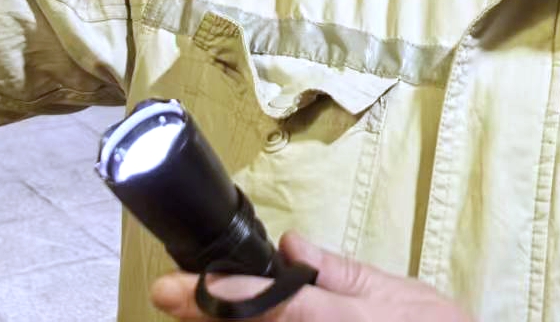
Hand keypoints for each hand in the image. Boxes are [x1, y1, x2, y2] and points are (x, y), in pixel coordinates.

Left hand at [151, 232, 474, 320]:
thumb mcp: (391, 290)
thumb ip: (337, 270)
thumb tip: (291, 245)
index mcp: (339, 316)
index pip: (271, 304)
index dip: (222, 295)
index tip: (177, 287)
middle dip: (206, 316)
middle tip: (169, 296)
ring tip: (192, 306)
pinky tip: (229, 321)